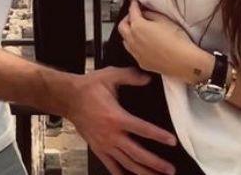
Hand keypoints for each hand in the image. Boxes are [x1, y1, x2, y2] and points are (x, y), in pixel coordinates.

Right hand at [62, 68, 176, 174]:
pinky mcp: (97, 148)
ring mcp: (104, 144)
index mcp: (116, 117)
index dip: (158, 136)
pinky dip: (121, 174)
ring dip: (143, 171)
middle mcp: (111, 134)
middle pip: (137, 153)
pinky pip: (111, 166)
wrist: (68, 98)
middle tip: (170, 169)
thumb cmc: (88, 88)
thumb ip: (131, 76)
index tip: (172, 141)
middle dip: (155, 163)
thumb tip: (148, 78)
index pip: (142, 129)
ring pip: (127, 163)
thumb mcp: (110, 76)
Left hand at [118, 0, 211, 84]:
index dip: (133, 4)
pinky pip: (133, 51)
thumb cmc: (177, 42)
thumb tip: (145, 13)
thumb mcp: (164, 20)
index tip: (135, 2)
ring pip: (125, 40)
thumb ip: (151, 14)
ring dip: (129, 33)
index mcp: (138, 27)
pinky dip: (135, 45)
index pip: (131, 11)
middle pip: (122, 26)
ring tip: (138, 29)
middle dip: (127, 19)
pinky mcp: (141, 62)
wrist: (184, 61)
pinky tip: (144, 44)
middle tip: (135, 15)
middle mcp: (133, 40)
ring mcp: (136, 53)